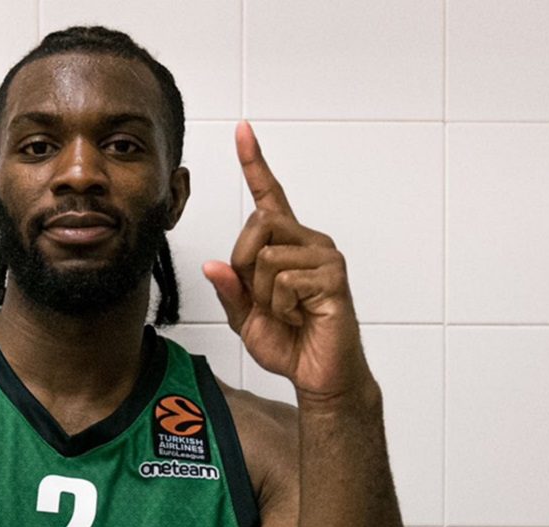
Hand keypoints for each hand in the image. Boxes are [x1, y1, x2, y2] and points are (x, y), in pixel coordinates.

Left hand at [203, 121, 371, 404]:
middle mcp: (308, 241)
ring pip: (266, 256)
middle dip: (245, 267)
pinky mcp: (334, 277)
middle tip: (266, 301)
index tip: (243, 129)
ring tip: (287, 312)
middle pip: (257, 226)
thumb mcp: (244, 317)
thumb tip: (214, 264)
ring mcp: (324, 256)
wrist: (317, 375)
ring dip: (264, 293)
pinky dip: (282, 306)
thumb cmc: (288, 342)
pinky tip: (301, 317)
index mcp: (286, 244)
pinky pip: (284, 280)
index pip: (269, 197)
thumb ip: (230, 289)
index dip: (255, 163)